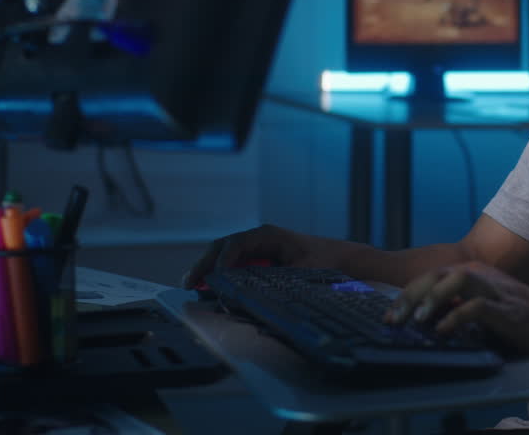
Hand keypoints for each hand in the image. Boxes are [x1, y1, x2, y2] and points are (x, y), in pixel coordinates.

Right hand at [182, 224, 341, 288]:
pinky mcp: (255, 261)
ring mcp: (255, 249)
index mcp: (268, 235)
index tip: (215, 275)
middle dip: (205, 263)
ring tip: (191, 285)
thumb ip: (282, 280)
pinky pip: (231, 265)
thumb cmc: (324, 261)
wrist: (339, 259)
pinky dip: (217, 274)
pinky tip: (206, 287)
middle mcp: (258, 239)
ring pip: (223, 255)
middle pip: (223, 247)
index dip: (223, 258)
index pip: (237, 243)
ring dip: (207, 269)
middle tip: (190, 282)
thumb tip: (259, 293)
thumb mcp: (305, 270)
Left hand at [386, 261, 528, 359]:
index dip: (406, 295)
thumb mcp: (481, 308)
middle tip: (393, 319)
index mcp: (472, 273)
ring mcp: (494, 289)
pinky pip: (477, 307)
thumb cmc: (518, 319)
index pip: (430, 277)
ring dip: (433, 298)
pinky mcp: (506, 308)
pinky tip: (443, 331)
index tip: (389, 316)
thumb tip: (422, 318)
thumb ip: (457, 306)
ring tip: (416, 320)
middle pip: (437, 274)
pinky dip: (456, 317)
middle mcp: (481, 275)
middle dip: (410, 295)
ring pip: (456, 280)